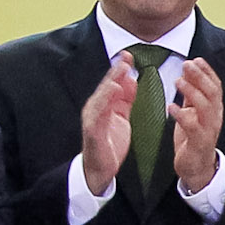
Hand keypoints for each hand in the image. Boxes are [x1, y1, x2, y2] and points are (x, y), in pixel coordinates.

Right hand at [77, 50, 140, 196]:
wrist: (99, 170)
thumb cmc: (110, 144)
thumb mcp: (121, 117)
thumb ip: (125, 99)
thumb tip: (131, 79)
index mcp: (104, 105)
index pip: (113, 83)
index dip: (120, 69)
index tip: (130, 54)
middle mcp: (96, 109)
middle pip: (106, 86)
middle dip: (116, 71)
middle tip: (126, 56)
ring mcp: (93, 119)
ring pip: (101, 97)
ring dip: (111, 82)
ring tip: (121, 70)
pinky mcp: (93, 131)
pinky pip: (99, 113)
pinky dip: (105, 101)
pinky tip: (113, 91)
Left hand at [170, 55, 224, 192]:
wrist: (198, 168)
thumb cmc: (194, 138)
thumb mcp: (194, 112)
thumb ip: (192, 94)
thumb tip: (188, 72)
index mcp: (214, 109)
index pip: (215, 85)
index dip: (207, 71)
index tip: (196, 59)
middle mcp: (215, 117)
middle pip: (212, 92)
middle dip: (200, 76)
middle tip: (187, 64)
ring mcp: (208, 130)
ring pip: (205, 107)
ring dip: (192, 91)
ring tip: (178, 81)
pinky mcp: (199, 143)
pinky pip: (192, 127)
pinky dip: (182, 115)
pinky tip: (171, 107)